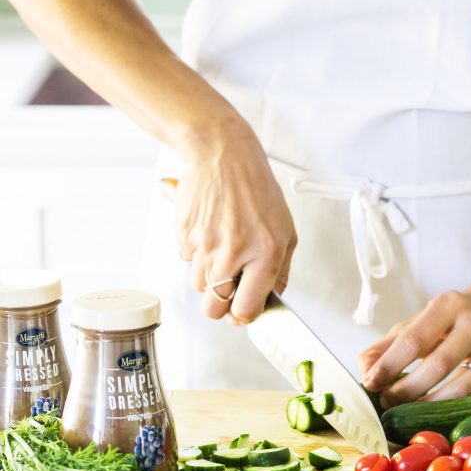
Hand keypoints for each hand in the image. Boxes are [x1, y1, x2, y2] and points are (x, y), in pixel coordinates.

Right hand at [162, 115, 296, 324]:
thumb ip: (280, 271)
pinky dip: (196, 251)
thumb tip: (272, 299)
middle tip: (229, 288)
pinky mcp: (184, 235)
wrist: (222, 155)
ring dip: (209, 274)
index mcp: (265, 252)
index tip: (242, 312)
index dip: (242, 316)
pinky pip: (187, 260)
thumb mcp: (285, 229)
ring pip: (198, 284)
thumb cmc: (256, 189)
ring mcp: (205, 245)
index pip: (246, 308)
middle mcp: (233, 252)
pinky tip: (210, 228)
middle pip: (213, 308)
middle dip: (220, 305)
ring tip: (223, 245)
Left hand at [358, 289, 470, 407]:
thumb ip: (385, 347)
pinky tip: (433, 410)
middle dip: (407, 389)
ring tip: (408, 409)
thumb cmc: (447, 322)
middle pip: (437, 365)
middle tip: (388, 400)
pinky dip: (450, 407)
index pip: (412, 340)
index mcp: (447, 305)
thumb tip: (364, 373)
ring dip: (430, 404)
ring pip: (461, 386)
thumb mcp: (415, 324)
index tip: (371, 383)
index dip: (388, 366)